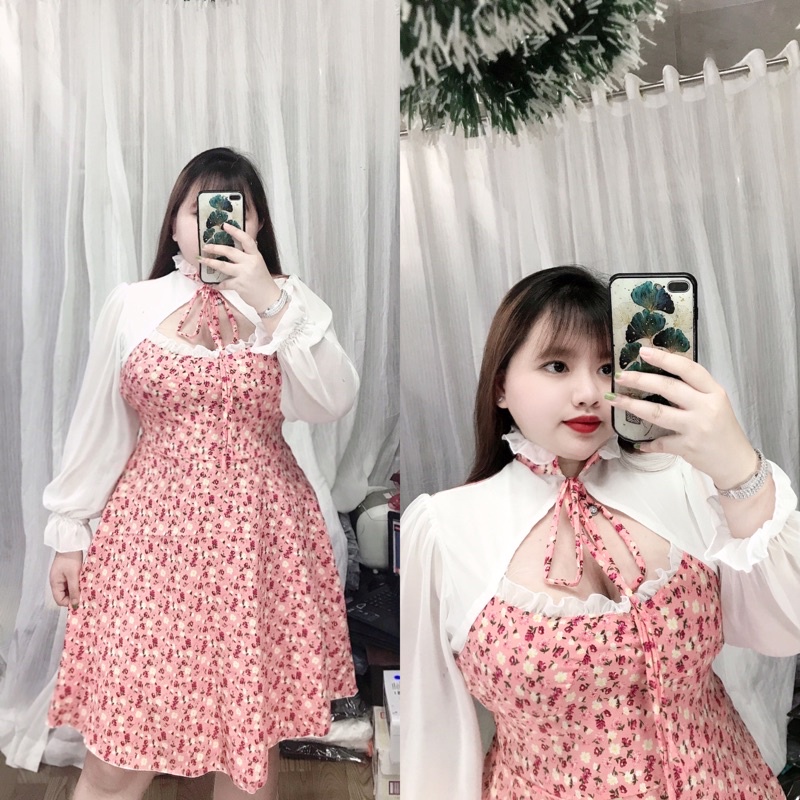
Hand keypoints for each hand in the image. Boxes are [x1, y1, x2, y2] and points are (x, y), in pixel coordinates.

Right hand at [50, 550, 82, 609]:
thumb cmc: (70, 559)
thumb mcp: (73, 575)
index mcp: (55, 584)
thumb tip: (74, 604)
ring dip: (76, 591)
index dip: (69, 603)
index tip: (80, 602)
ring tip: (86, 590)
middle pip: (64, 596)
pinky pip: (72, 583)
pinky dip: (77, 585)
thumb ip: (74, 590)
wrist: (71, 544)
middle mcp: (57, 582)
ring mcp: (62, 577)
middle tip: (85, 597)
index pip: (59, 600)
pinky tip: (84, 584)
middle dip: (74, 597)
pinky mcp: (67, 573)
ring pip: (69, 590)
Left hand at [197, 223, 281, 312]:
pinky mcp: (239, 286)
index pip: (246, 240)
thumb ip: (248, 256)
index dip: (235, 231)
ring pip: (223, 266)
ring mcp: (244, 274)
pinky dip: (217, 284)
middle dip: (215, 248)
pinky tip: (213, 284)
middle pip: (230, 251)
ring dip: (210, 263)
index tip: (225, 225)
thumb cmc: (262, 280)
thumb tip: (233, 249)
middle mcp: (250, 263)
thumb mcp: (258, 264)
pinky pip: (224, 283)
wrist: (269, 298)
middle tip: (206, 247)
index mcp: (255, 256)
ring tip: (202, 260)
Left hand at [607, 347, 757, 489]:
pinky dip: (647, 443)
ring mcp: (696, 427)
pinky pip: (660, 442)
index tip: (643, 351)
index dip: (665, 358)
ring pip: (658, 413)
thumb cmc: (722, 428)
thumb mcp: (715, 403)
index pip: (689, 369)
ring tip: (614, 399)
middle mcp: (706, 407)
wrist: (736, 461)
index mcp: (714, 392)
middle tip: (620, 375)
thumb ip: (693, 391)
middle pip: (668, 388)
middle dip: (640, 380)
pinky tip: (637, 442)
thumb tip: (659, 375)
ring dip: (632, 406)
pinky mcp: (688, 447)